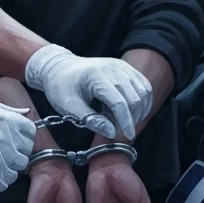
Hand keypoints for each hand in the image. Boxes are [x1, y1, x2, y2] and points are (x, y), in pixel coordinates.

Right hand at [0, 103, 34, 191]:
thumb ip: (6, 110)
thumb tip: (26, 113)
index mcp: (2, 119)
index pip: (30, 133)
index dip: (23, 140)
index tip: (14, 144)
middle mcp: (0, 137)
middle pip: (23, 155)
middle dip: (13, 157)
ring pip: (14, 172)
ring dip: (4, 171)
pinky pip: (2, 184)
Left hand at [24, 45, 151, 139]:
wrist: (59, 67)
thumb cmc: (61, 87)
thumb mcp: (68, 106)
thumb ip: (90, 119)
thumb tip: (111, 132)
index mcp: (96, 77)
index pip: (119, 103)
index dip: (125, 122)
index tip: (127, 136)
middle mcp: (113, 68)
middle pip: (134, 98)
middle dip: (132, 118)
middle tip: (120, 128)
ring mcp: (121, 66)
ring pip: (143, 91)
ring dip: (140, 110)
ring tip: (124, 119)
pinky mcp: (126, 68)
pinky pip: (144, 85)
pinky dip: (143, 101)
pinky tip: (133, 111)